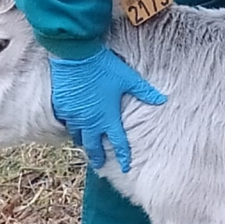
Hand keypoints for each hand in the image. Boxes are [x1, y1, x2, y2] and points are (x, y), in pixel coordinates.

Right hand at [49, 47, 166, 171]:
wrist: (75, 56)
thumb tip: (162, 100)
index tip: (126, 167)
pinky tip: (74, 129)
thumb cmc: (104, 67)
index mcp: (107, 117)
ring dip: (84, 143)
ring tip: (88, 147)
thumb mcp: (128, 78)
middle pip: (94, 146)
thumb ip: (145, 92)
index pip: (118, 143)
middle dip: (98, 157)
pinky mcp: (61, 107)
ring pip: (78, 136)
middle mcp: (90, 121)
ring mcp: (73, 116)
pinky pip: (67, 124)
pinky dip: (72, 129)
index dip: (123, 156)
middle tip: (100, 165)